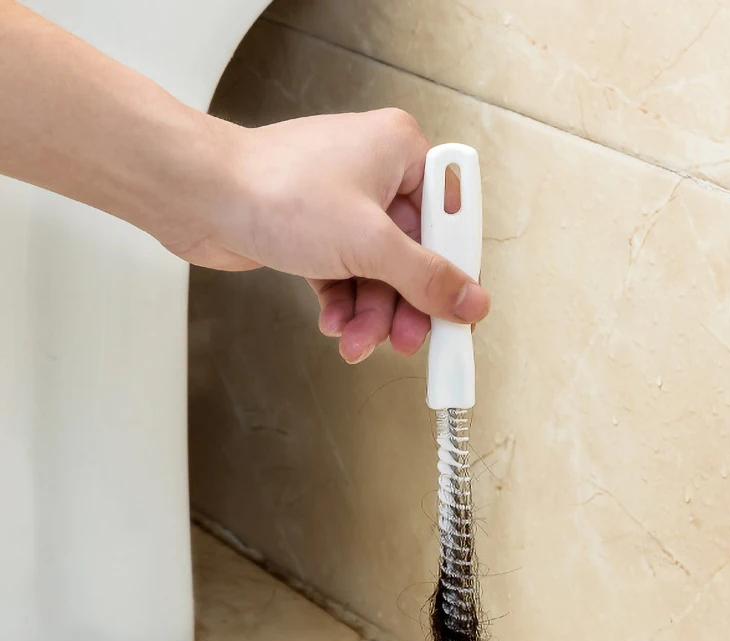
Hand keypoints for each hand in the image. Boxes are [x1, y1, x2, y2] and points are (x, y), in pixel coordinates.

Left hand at [169, 108, 489, 362]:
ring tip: (354, 340)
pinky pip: (346, 276)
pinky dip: (343, 305)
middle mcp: (375, 173)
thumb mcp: (370, 243)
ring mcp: (342, 203)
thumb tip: (470, 300)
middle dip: (403, 306)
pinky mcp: (314, 230)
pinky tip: (333, 323)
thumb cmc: (273, 189)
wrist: (200, 196)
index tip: (458, 316)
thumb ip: (426, 278)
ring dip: (369, 315)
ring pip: (377, 273)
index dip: (454, 274)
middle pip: (413, 257)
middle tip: (403, 341)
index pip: (448, 223)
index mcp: (400, 151)